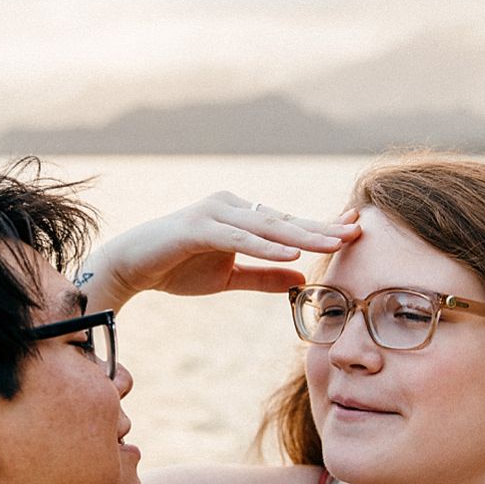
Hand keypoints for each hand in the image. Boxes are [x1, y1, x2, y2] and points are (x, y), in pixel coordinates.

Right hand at [80, 193, 358, 311]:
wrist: (128, 267)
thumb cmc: (175, 268)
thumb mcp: (228, 277)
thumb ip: (264, 275)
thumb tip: (301, 278)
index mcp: (238, 216)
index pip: (286, 223)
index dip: (319, 227)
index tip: (354, 230)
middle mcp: (229, 206)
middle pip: (282, 220)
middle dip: (320, 228)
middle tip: (356, 233)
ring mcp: (212, 212)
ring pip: (265, 226)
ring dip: (300, 235)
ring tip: (333, 244)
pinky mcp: (196, 227)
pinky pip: (237, 237)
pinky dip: (264, 246)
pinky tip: (291, 254)